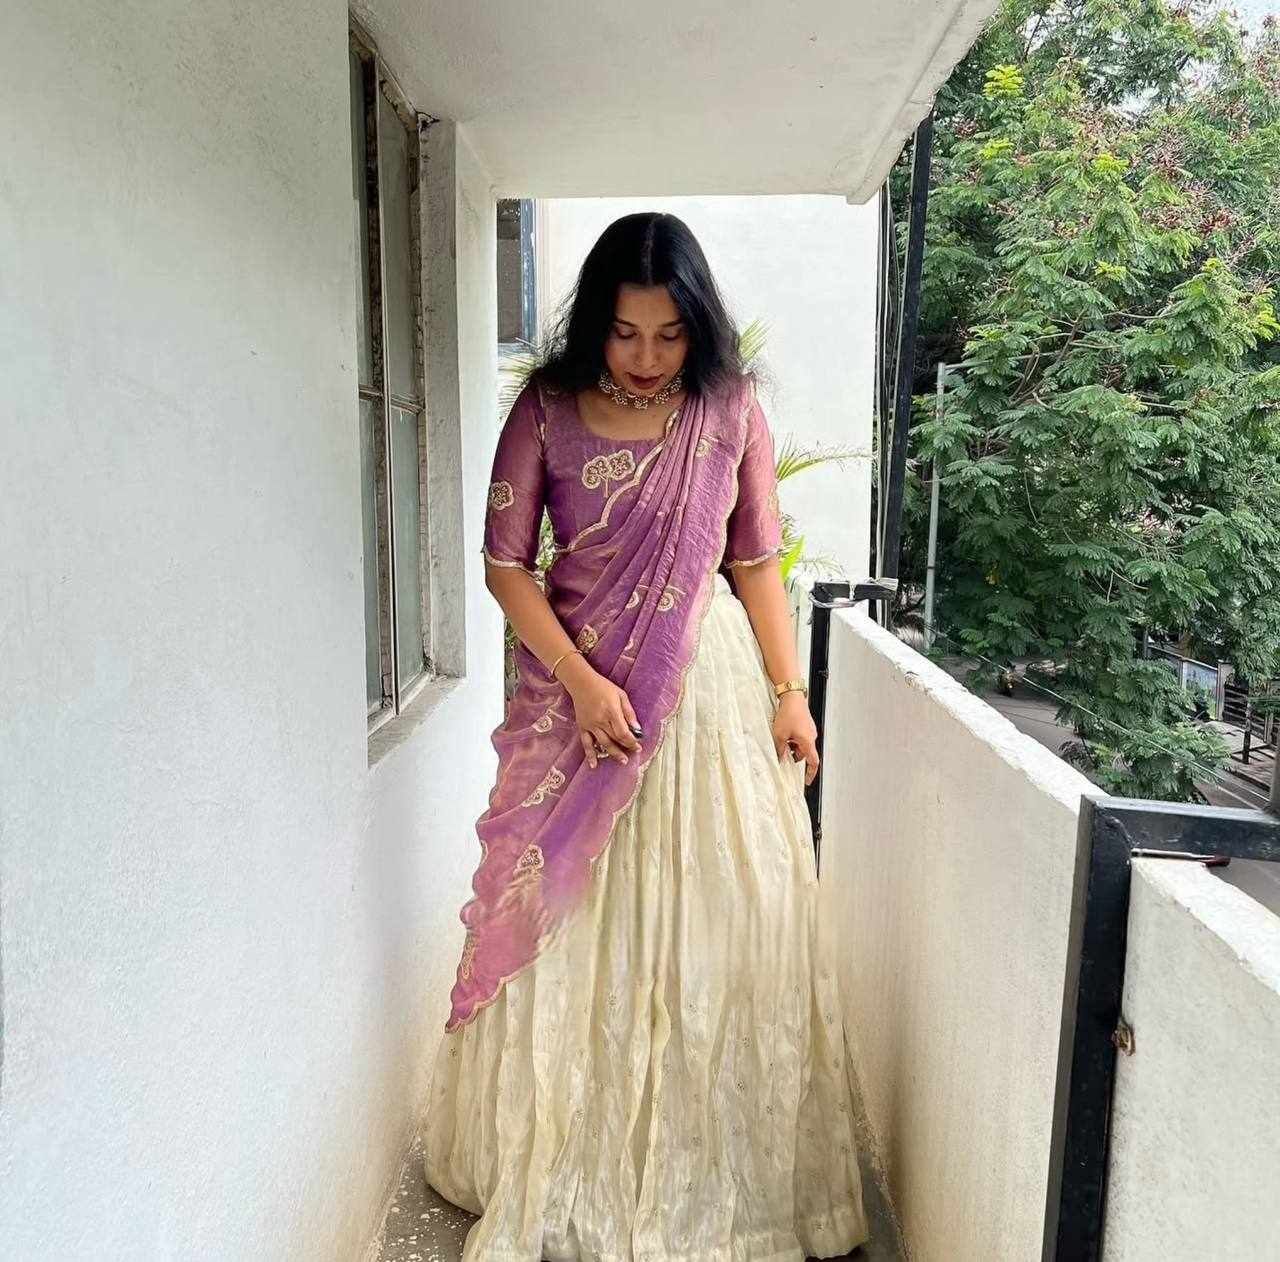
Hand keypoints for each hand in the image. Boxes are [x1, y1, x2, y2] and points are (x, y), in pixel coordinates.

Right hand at [558, 655, 643, 769]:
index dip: (632, 742)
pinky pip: (586, 743)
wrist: (581, 683)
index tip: (638, 746)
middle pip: (614, 739)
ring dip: (613, 753)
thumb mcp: (621, 695)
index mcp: (611, 711)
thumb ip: (629, 712)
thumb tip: (637, 729)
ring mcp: (590, 725)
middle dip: (625, 748)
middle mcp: (600, 720)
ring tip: (622, 761)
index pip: (623, 732)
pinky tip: (594, 765)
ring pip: (603, 743)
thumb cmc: (603, 687)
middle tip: (632, 755)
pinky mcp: (582, 727)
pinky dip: (590, 754)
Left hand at [772, 691, 818, 785]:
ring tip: (781, 739)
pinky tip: (784, 732)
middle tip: (783, 754)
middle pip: (804, 753)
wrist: (792, 696)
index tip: (807, 781)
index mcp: (808, 742)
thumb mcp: (780, 735)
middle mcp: (811, 736)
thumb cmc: (789, 713)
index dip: (810, 773)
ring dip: (792, 746)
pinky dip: (793, 738)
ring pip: (801, 744)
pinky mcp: (805, 724)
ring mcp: (809, 730)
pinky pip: (800, 736)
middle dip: (794, 756)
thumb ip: (781, 749)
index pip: (813, 762)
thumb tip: (781, 759)